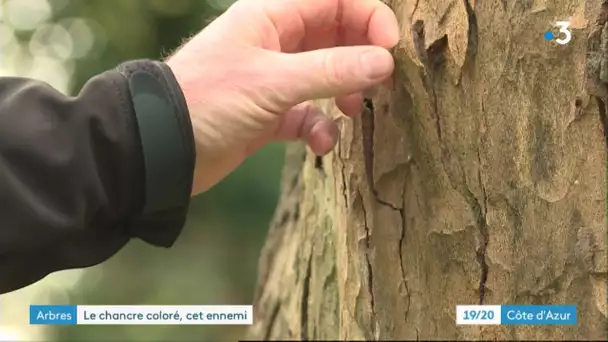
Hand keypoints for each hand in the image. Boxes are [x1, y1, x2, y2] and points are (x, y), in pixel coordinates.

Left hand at [166, 0, 399, 194]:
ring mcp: (273, 80)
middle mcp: (275, 42)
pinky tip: (320, 144)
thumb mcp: (273, 81)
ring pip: (326, 77)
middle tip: (382, 84)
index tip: (391, 49)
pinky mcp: (269, 115)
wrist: (161, 150)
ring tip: (351, 111)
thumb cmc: (208, 100)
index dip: (369, 17)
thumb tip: (385, 62)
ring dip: (344, 93)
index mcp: (271, 15)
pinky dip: (320, 129)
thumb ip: (331, 69)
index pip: (335, 0)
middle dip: (361, 58)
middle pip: (336, 37)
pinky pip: (308, 115)